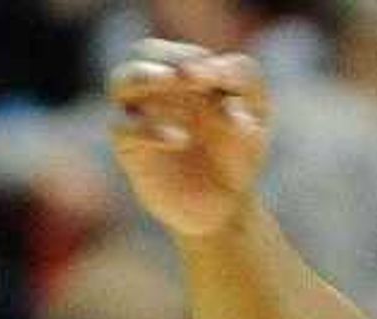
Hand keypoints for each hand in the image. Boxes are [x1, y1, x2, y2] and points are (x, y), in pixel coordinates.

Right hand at [108, 40, 275, 238]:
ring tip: (171, 80)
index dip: (202, 61)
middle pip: (145, 52)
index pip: (189, 56)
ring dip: (145, 75)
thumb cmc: (238, 158)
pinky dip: (148, 127)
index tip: (221, 79)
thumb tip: (221, 88)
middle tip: (192, 74)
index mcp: (188, 75)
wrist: (223, 208)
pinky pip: (122, 127)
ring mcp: (139, 114)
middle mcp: (157, 89)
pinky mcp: (128, 146)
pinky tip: (180, 139)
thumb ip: (245, 96)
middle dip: (169, 58)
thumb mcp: (255, 125)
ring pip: (122, 80)